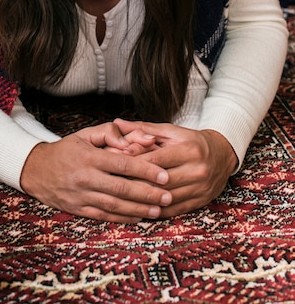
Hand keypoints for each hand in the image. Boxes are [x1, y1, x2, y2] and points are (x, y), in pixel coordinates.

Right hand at [20, 121, 170, 222]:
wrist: (36, 170)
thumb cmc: (67, 149)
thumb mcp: (85, 134)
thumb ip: (110, 133)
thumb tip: (131, 139)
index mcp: (89, 157)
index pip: (122, 164)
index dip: (145, 170)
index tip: (164, 175)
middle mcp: (85, 177)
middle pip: (122, 188)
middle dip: (148, 193)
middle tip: (168, 195)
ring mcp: (81, 195)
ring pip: (115, 205)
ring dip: (139, 209)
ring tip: (159, 209)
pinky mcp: (78, 209)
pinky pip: (104, 216)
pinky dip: (123, 218)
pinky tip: (139, 217)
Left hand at [113, 119, 237, 217]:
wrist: (222, 155)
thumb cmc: (191, 141)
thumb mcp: (171, 131)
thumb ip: (143, 129)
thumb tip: (117, 123)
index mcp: (190, 150)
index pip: (156, 160)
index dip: (134, 163)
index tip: (114, 165)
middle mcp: (197, 170)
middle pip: (160, 181)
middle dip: (135, 183)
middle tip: (113, 184)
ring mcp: (200, 188)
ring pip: (165, 198)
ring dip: (143, 200)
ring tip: (122, 197)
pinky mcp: (200, 202)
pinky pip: (173, 210)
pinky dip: (155, 210)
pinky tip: (139, 208)